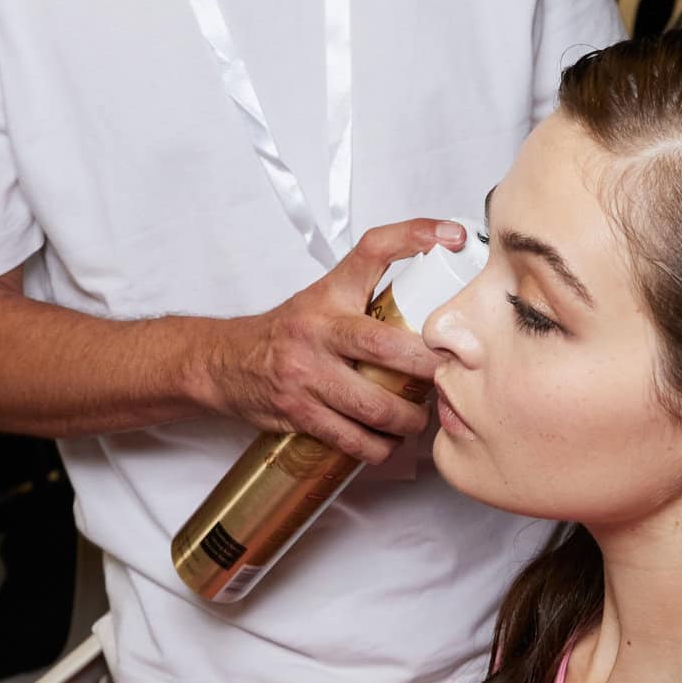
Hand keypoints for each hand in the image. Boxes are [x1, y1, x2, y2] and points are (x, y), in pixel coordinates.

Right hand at [203, 218, 467, 464]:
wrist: (227, 362)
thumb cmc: (291, 330)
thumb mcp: (327, 295)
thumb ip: (374, 286)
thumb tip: (436, 277)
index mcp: (331, 293)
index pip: (373, 249)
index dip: (414, 235)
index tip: (454, 236)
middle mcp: (318, 329)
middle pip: (386, 347)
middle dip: (427, 368)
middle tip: (446, 377)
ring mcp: (306, 373)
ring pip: (374, 405)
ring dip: (408, 420)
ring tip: (418, 419)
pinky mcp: (299, 412)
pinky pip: (351, 438)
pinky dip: (379, 447)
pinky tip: (388, 443)